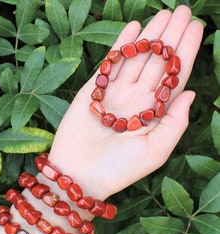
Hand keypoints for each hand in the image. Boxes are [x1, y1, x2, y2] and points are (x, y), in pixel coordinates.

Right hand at [49, 5, 203, 199]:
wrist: (79, 175)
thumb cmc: (118, 170)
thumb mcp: (154, 153)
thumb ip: (174, 123)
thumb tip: (191, 93)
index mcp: (153, 114)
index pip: (174, 78)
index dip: (185, 53)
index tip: (196, 29)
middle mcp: (136, 100)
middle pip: (157, 63)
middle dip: (170, 37)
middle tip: (183, 11)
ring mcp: (115, 94)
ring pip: (136, 59)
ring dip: (149, 36)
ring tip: (164, 13)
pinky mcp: (94, 91)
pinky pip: (110, 64)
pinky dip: (120, 45)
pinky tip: (133, 28)